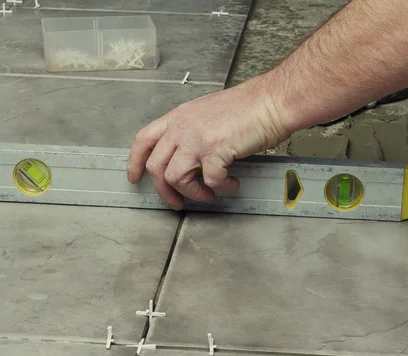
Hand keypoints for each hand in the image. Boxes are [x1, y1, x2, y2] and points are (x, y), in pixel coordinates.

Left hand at [126, 75, 289, 209]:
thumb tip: (188, 159)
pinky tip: (231, 183)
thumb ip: (191, 132)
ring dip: (192, 193)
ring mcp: (197, 138)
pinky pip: (209, 181)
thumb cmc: (248, 107)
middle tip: (177, 202)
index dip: (134, 162)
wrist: (272, 101)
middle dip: (164, 191)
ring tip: (208, 194)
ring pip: (175, 177)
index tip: (135, 177)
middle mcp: (183, 126)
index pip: (144, 139)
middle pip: (155, 166)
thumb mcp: (207, 114)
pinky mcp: (216, 149)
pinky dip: (221, 188)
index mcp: (179, 116)